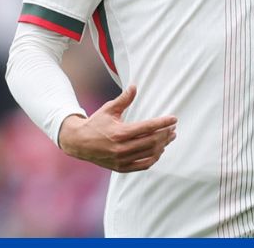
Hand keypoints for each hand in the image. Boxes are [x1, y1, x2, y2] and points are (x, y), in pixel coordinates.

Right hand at [58, 85, 176, 172]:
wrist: (79, 143)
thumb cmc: (96, 123)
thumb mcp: (108, 109)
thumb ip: (124, 99)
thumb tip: (134, 86)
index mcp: (120, 132)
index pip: (148, 127)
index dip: (163, 122)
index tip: (174, 119)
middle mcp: (122, 148)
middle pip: (152, 141)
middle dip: (165, 134)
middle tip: (173, 128)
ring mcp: (122, 159)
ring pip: (150, 153)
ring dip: (163, 145)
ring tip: (169, 138)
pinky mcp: (121, 168)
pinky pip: (143, 165)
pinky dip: (154, 158)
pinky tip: (159, 150)